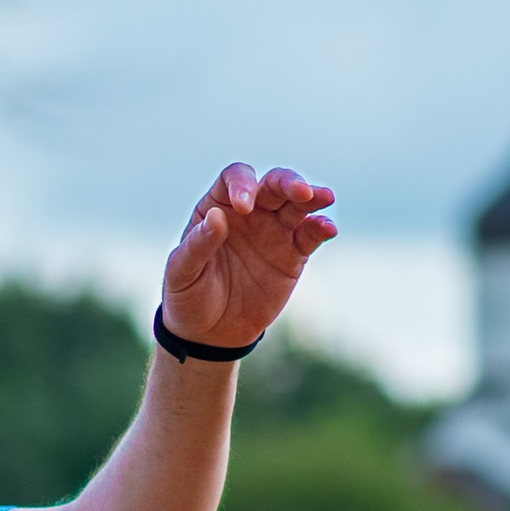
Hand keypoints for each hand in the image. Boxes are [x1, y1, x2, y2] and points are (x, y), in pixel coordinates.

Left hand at [158, 161, 334, 355]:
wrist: (211, 332)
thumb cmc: (188, 295)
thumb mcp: (182, 272)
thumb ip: (197, 245)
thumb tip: (217, 216)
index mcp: (219, 207)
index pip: (235, 178)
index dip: (242, 184)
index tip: (244, 207)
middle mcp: (251, 212)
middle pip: (273, 184)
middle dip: (288, 183)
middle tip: (301, 192)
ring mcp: (274, 232)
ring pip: (296, 204)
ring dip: (312, 197)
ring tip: (324, 197)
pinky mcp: (293, 255)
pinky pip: (310, 236)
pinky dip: (320, 229)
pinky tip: (327, 229)